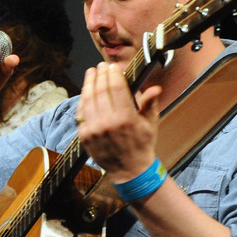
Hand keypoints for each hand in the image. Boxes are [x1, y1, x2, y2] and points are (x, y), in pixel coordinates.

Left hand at [76, 62, 160, 182]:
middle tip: (100, 66)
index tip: (112, 66)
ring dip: (89, 83)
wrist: (130, 170)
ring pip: (88, 99)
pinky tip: (86, 91)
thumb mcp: (151, 124)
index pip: (117, 87)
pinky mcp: (84, 136)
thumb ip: (150, 103)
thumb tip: (155, 88)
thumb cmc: (142, 145)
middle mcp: (108, 123)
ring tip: (91, 73)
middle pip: (101, 90)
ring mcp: (94, 130)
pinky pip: (81, 113)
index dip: (113, 73)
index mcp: (126, 118)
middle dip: (100, 75)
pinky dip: (83, 99)